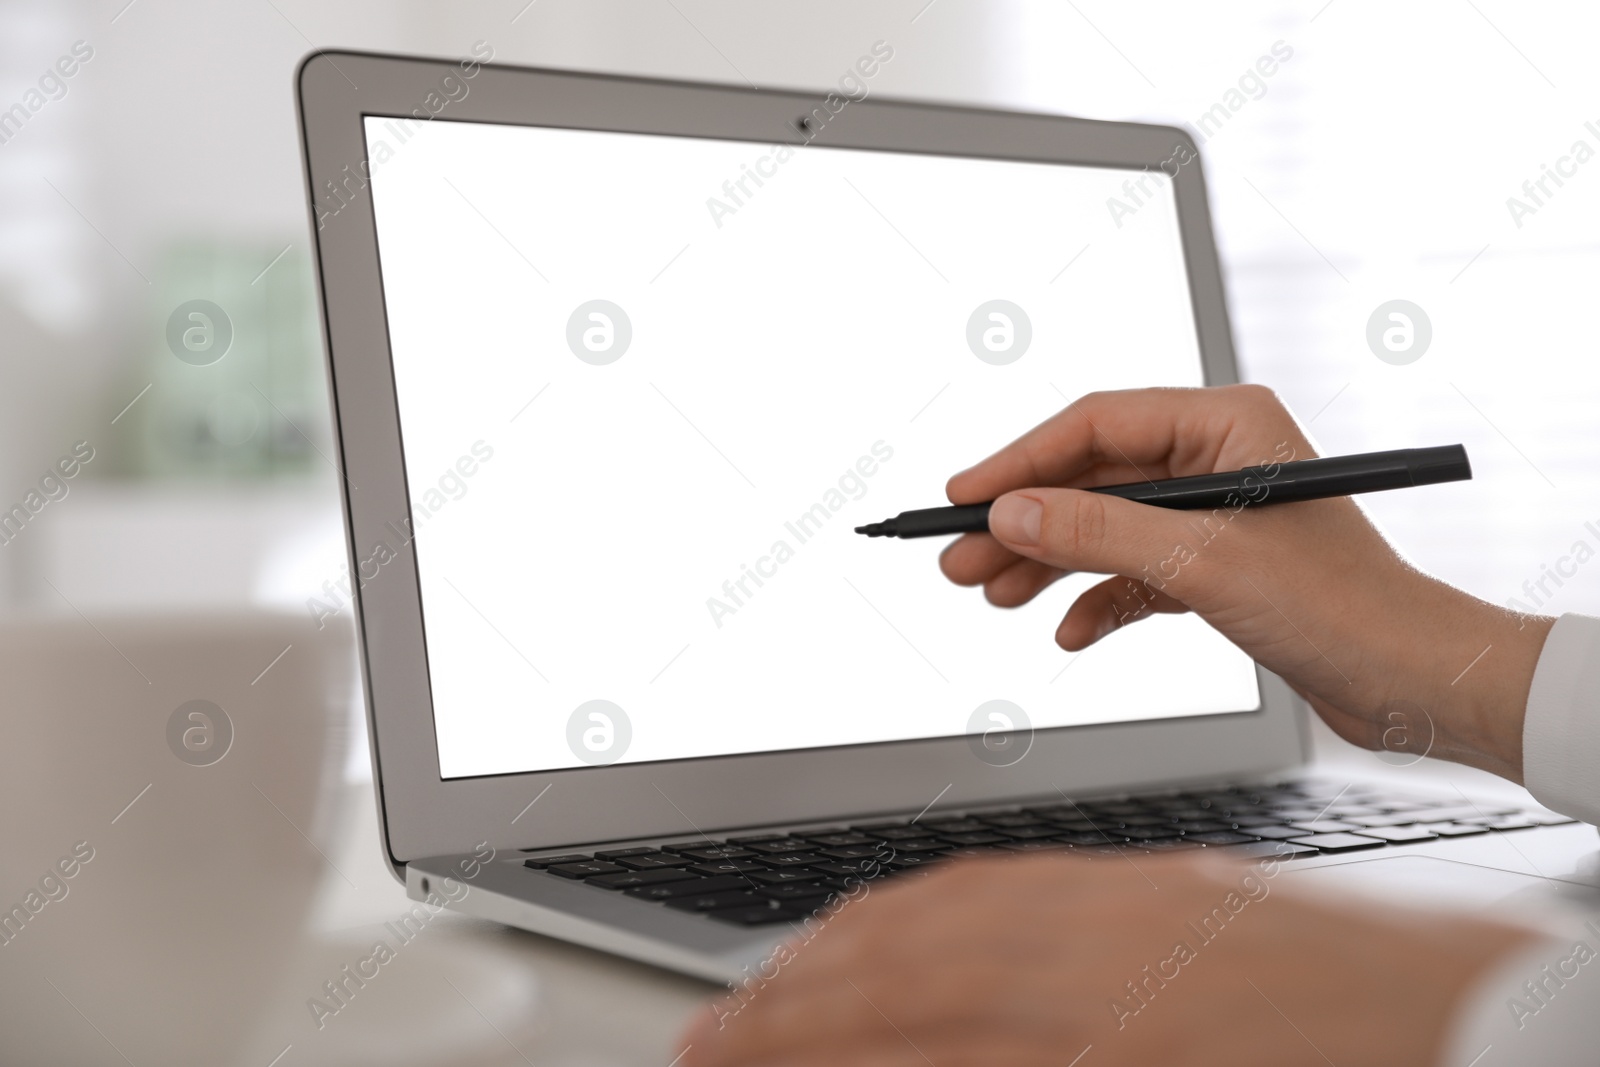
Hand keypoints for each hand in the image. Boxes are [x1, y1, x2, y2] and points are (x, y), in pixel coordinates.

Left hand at [679, 853, 1534, 1066]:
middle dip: (795, 992)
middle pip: (906, 951)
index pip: (944, 905)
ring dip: (808, 1029)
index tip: (784, 971)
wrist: (1451, 1007)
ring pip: (918, 1001)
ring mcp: (1104, 1000)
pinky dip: (888, 1063)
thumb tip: (993, 971)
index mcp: (1109, 898)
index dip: (848, 939)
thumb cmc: (1334, 980)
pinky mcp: (1125, 1049)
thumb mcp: (1193, 935)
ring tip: (732, 1051)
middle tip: (717, 1027)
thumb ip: (1091, 947)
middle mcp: (1092, 936)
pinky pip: (975, 1058)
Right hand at [940, 385, 1552, 781]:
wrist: (1415, 682)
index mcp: (1227, 424)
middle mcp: (1219, 459)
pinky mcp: (1218, 569)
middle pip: (1091, 480)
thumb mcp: (1202, 563)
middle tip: (959, 559)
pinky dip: (1099, 601)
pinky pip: (1135, 574)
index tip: (962, 496)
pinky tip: (1069, 632)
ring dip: (1049, 564)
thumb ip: (1099, 531)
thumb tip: (1010, 512)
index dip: (1020, 462)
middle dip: (1025, 523)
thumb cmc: (1345, 607)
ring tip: (993, 595)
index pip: (1095, 426)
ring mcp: (1216, 515)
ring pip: (1106, 529)